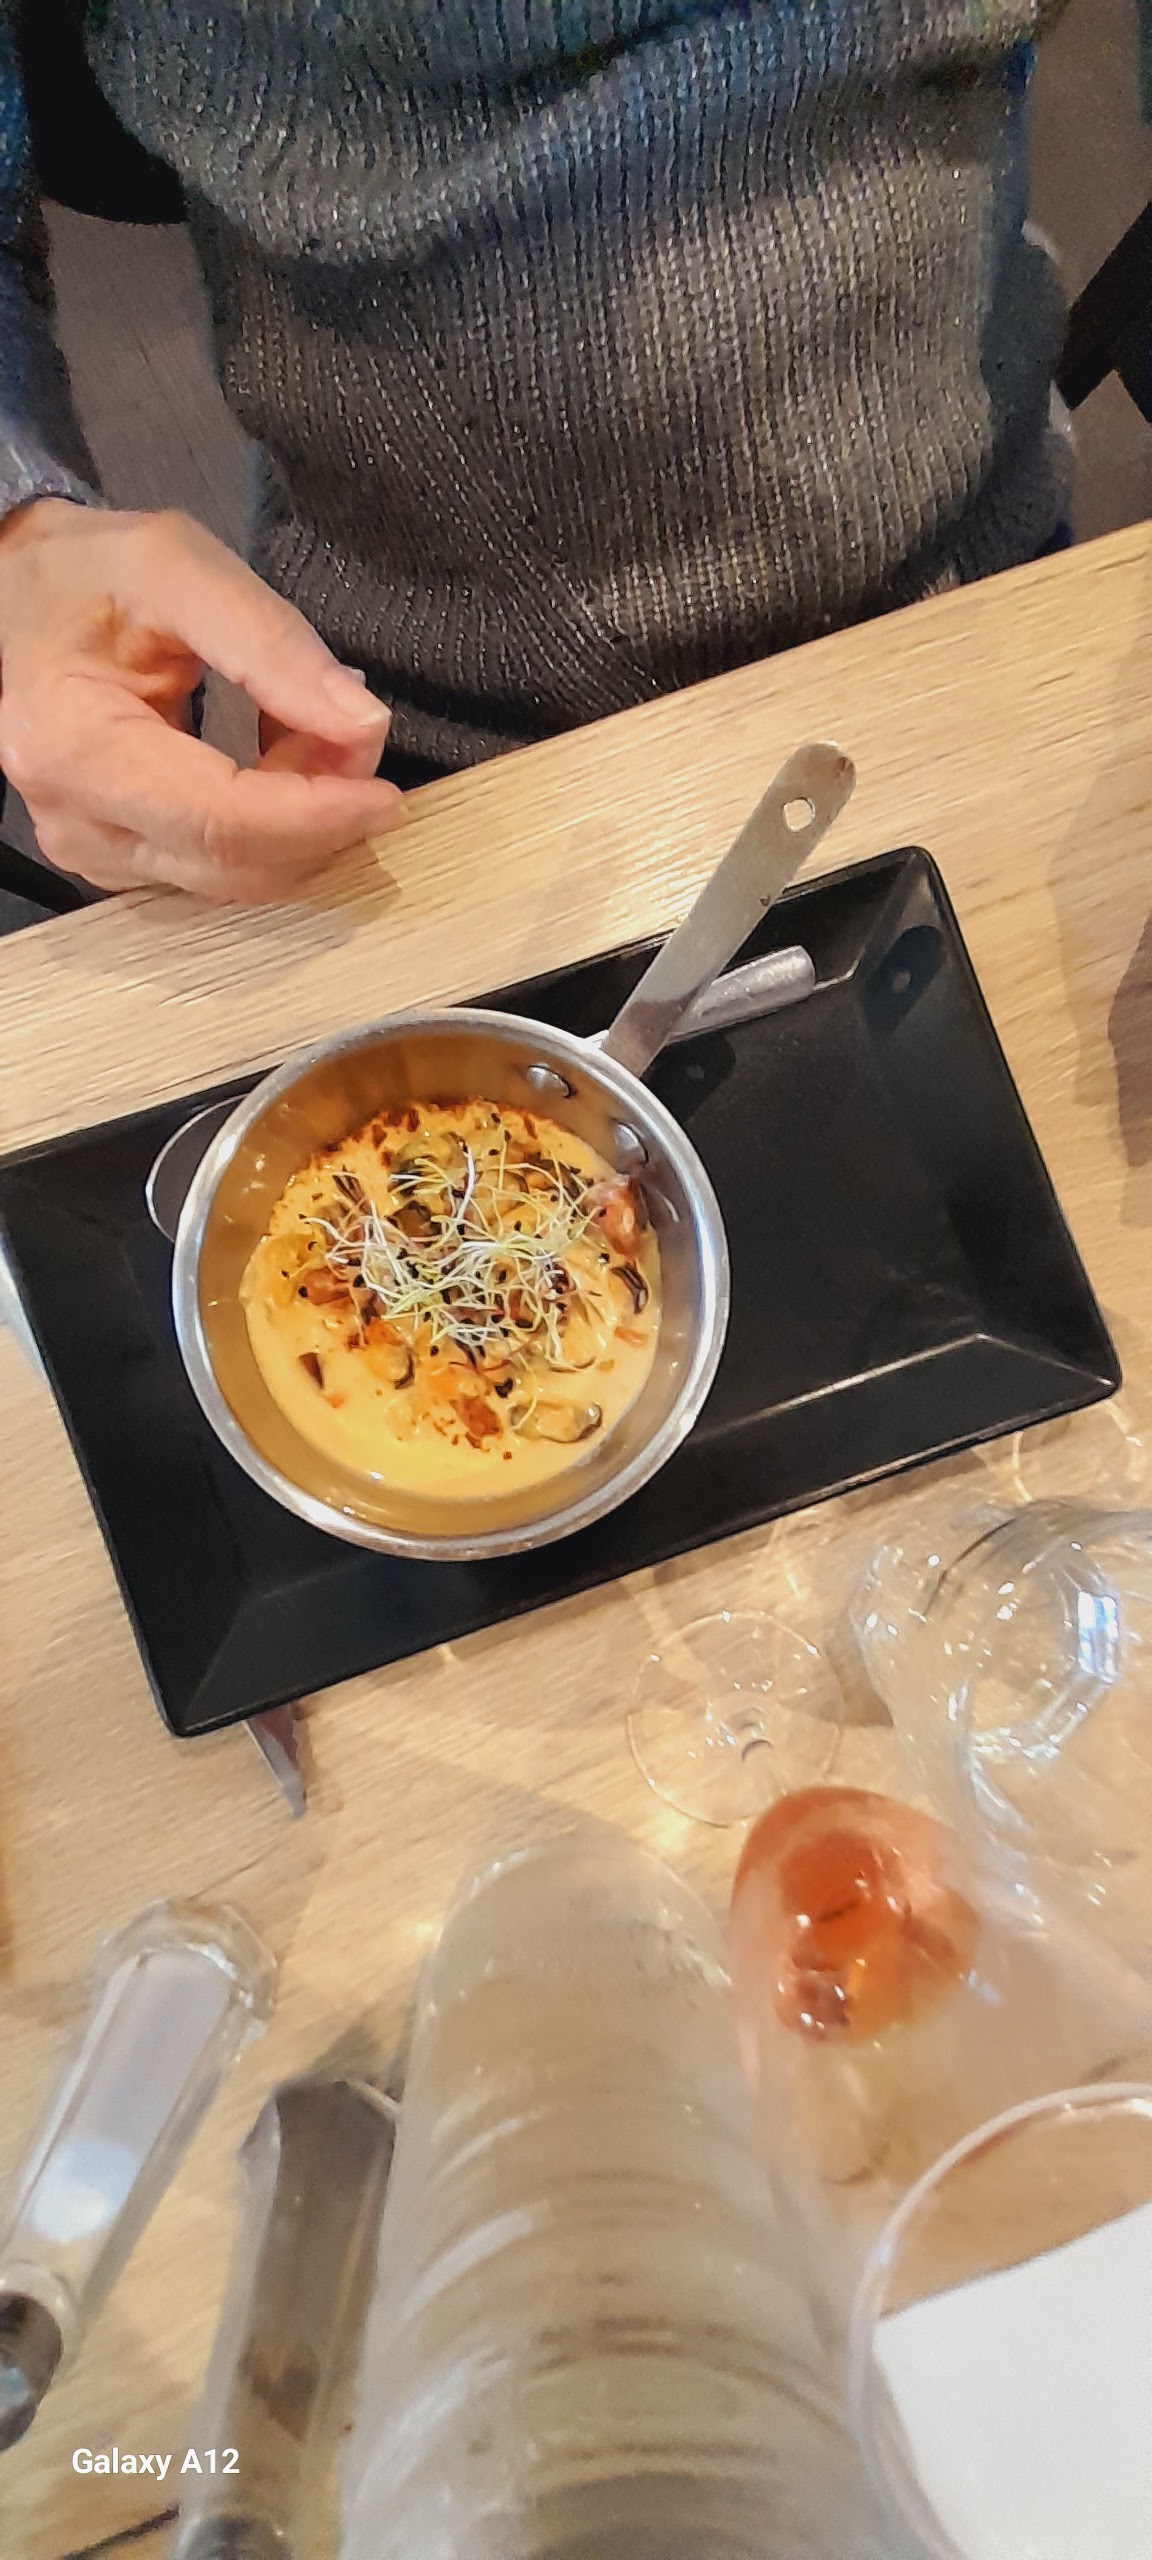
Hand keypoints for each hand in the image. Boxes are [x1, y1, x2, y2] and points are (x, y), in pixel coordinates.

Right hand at [0, 500, 403, 902]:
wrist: (19, 595)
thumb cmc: (87, 573)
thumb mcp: (176, 565)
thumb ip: (271, 641)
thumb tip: (362, 724)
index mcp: (75, 747)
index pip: (220, 820)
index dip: (316, 816)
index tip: (386, 793)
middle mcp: (77, 821)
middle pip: (235, 865)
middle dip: (320, 817)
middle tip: (357, 739)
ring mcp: (94, 852)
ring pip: (237, 878)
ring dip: (300, 822)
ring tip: (312, 734)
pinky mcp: (119, 862)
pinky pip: (221, 871)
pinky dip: (272, 829)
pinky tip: (278, 763)